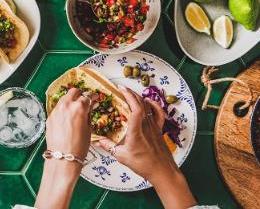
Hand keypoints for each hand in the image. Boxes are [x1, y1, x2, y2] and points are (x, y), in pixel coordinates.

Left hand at [46, 88, 91, 160]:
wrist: (63, 157)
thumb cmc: (78, 146)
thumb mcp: (88, 128)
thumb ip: (89, 113)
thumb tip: (91, 105)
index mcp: (78, 108)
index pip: (87, 96)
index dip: (93, 96)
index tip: (95, 98)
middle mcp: (66, 106)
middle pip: (74, 92)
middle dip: (80, 94)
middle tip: (85, 100)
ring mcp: (56, 111)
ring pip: (64, 98)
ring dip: (71, 100)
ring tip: (77, 109)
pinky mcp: (50, 117)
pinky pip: (58, 108)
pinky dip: (64, 109)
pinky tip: (68, 116)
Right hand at [95, 86, 195, 207]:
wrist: (162, 171)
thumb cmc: (143, 164)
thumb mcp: (121, 156)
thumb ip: (108, 146)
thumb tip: (97, 140)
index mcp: (136, 129)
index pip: (134, 107)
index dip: (128, 96)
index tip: (121, 89)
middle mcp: (146, 125)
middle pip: (141, 103)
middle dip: (131, 93)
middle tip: (122, 89)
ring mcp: (154, 127)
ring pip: (148, 107)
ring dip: (139, 98)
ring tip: (131, 94)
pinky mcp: (159, 130)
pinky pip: (158, 114)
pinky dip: (154, 105)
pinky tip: (149, 102)